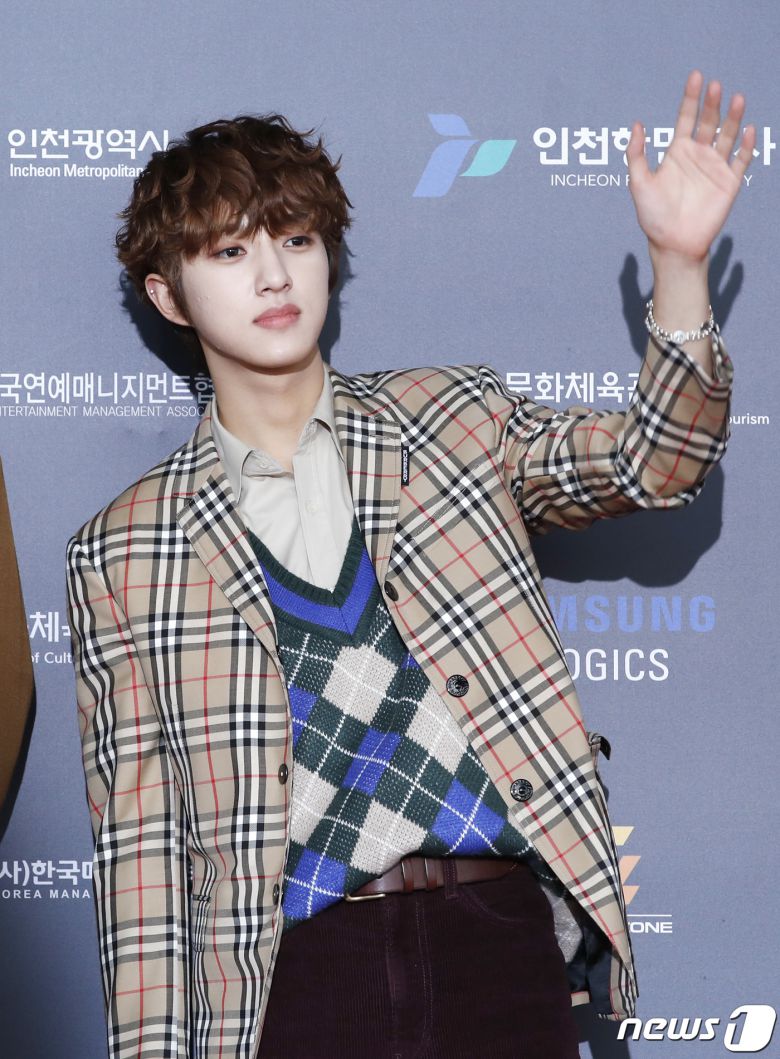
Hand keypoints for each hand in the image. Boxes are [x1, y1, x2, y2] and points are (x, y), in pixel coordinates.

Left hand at [626, 70, 754, 265]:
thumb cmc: (653, 216)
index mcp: (677, 152)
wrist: (672, 243)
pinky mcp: (729, 183)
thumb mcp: (638, 183)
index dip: (691, 98)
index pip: (686, 118)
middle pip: (708, 122)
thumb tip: (636, 124)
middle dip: (711, 104)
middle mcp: (698, 155)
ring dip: (733, 118)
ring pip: (727, 136)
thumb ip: (636, 155)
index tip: (696, 76)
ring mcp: (715, 168)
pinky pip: (741, 160)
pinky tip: (748, 130)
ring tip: (736, 99)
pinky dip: (746, 146)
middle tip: (714, 86)